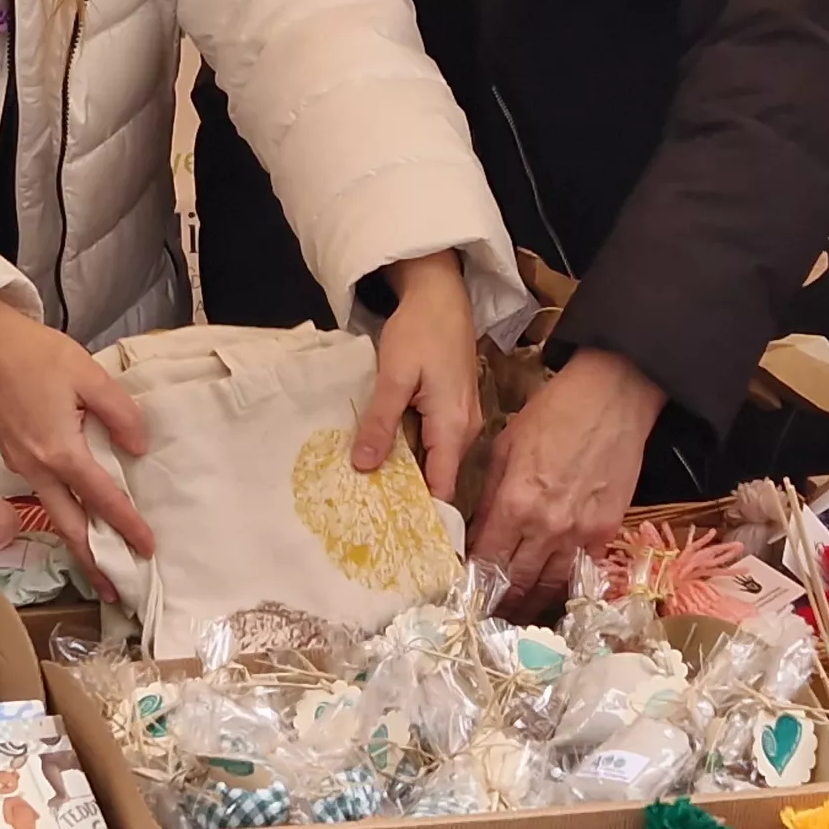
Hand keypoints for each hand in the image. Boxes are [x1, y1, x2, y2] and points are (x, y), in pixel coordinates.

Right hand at [0, 295, 151, 578]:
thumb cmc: (30, 353)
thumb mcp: (86, 374)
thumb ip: (118, 413)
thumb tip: (136, 448)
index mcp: (59, 450)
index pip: (101, 498)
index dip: (127, 525)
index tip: (148, 548)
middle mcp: (37, 468)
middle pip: (68, 526)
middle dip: (93, 561)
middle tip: (115, 589)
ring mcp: (21, 464)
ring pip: (53, 514)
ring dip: (77, 542)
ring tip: (99, 564)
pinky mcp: (14, 454)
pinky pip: (43, 495)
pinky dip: (64, 515)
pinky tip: (78, 514)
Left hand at [352, 252, 480, 502]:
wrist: (440, 293)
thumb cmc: (420, 330)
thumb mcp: (394, 376)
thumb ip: (380, 423)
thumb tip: (363, 468)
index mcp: (454, 426)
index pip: (443, 487)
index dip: (422, 513)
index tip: (391, 535)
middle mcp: (465, 430)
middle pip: (439, 477)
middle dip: (407, 496)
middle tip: (367, 517)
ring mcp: (462, 419)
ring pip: (434, 460)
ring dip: (406, 473)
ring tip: (368, 493)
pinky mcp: (453, 409)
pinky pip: (433, 442)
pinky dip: (410, 453)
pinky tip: (383, 456)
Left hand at [467, 346, 665, 602]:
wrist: (613, 398)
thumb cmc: (555, 413)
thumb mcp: (506, 445)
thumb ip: (492, 493)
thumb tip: (479, 527)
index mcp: (515, 502)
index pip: (487, 558)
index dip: (473, 578)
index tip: (465, 589)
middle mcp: (546, 526)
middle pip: (517, 580)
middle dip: (499, 600)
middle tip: (487, 614)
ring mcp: (580, 533)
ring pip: (550, 584)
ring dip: (532, 601)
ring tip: (517, 614)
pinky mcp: (607, 531)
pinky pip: (582, 570)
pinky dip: (566, 583)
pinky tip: (555, 591)